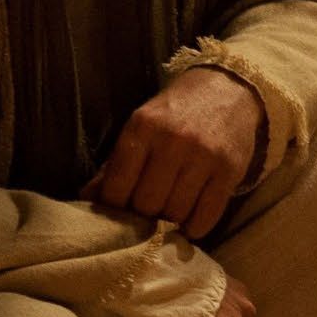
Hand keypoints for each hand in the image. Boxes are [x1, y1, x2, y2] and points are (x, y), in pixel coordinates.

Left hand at [90, 66, 261, 237]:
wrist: (226, 89)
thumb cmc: (175, 114)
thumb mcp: (141, 128)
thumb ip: (115, 164)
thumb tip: (87, 199)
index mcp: (143, 128)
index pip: (118, 186)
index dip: (114, 208)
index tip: (120, 211)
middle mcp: (173, 141)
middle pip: (147, 204)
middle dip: (144, 216)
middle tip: (147, 214)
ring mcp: (204, 156)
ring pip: (177, 212)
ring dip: (170, 222)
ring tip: (169, 217)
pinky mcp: (229, 170)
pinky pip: (207, 215)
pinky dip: (195, 227)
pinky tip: (190, 223)